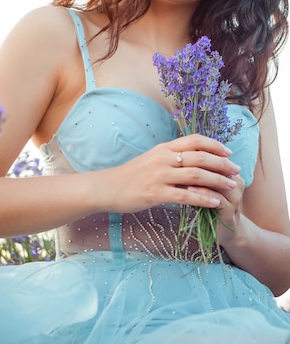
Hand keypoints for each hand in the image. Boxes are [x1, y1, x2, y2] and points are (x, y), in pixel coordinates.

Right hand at [106, 133, 240, 213]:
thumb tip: (190, 159)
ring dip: (217, 180)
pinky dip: (203, 199)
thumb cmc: (128, 176)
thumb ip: (169, 158)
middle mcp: (163, 159)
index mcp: (163, 148)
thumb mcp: (150, 160)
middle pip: (200, 157)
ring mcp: (159, 176)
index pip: (194, 140)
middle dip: (222, 164)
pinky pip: (186, 196)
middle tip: (236, 170)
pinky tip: (215, 202)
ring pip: (196, 176)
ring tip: (231, 186)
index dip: (214, 145)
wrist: (106, 188)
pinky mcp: (156, 194)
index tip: (228, 152)